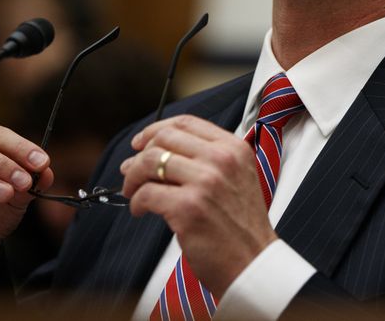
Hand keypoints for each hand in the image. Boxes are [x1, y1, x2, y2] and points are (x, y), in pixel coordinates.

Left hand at [120, 115, 274, 297]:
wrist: (254, 263)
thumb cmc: (241, 226)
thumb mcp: (237, 178)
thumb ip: (207, 159)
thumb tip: (154, 151)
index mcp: (234, 148)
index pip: (186, 122)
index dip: (155, 129)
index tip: (140, 143)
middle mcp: (221, 160)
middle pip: (163, 138)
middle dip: (139, 155)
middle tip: (130, 172)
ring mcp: (205, 183)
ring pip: (149, 162)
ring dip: (132, 178)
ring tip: (133, 192)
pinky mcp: (188, 208)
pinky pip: (146, 193)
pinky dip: (136, 202)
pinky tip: (140, 210)